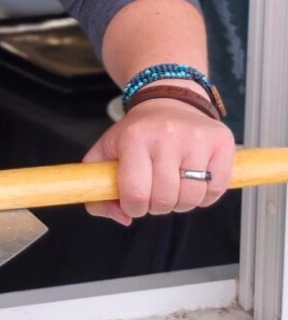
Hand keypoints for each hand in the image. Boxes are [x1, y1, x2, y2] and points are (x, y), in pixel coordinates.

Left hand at [83, 98, 234, 225]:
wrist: (167, 102)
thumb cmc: (137, 132)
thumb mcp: (106, 151)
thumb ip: (98, 188)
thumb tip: (122, 216)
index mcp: (133, 137)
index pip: (136, 193)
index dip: (134, 207)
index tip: (134, 203)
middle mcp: (166, 135)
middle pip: (165, 200)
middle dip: (157, 206)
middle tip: (154, 193)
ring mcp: (197, 139)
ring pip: (192, 198)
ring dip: (181, 203)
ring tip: (173, 186)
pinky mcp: (221, 143)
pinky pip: (216, 190)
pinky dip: (205, 196)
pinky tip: (194, 181)